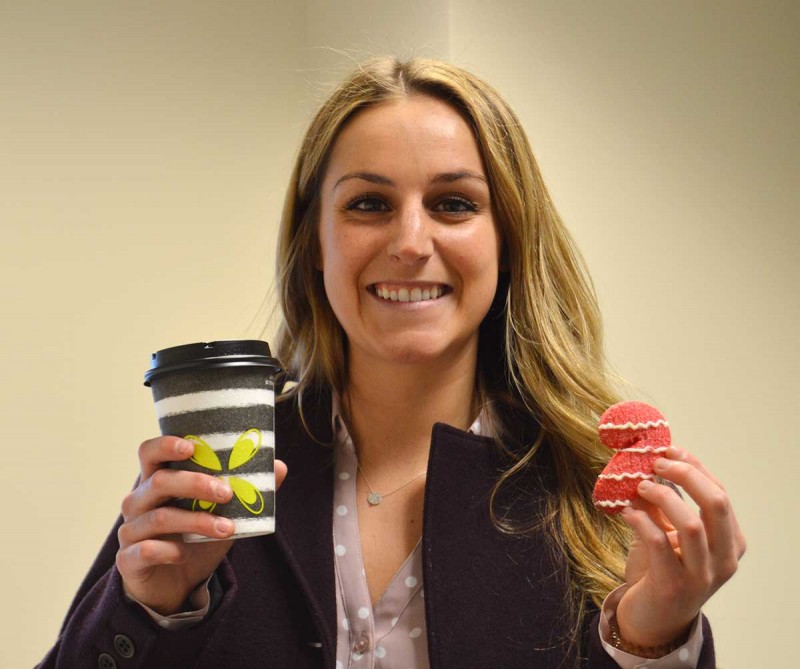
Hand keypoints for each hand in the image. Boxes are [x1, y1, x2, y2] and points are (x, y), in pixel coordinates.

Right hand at [115, 435, 287, 614]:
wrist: (174, 586)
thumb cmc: (196, 539)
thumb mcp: (224, 514)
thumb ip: (247, 490)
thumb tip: (279, 467)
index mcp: (157, 482)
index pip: (150, 453)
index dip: (166, 444)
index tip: (192, 446)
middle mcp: (139, 501)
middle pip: (159, 481)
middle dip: (195, 483)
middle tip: (227, 492)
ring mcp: (130, 530)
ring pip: (159, 517)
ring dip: (196, 521)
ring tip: (227, 529)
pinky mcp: (129, 560)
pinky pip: (146, 550)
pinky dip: (170, 550)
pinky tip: (185, 554)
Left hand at [615, 445, 745, 648]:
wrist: (653, 618)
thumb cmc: (662, 569)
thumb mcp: (668, 531)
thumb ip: (664, 503)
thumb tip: (646, 464)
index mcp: (730, 541)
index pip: (720, 492)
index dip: (694, 466)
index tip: (668, 449)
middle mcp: (724, 559)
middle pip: (716, 503)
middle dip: (686, 475)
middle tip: (656, 463)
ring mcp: (702, 575)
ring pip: (693, 524)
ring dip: (664, 497)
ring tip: (640, 487)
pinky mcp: (674, 586)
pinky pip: (659, 543)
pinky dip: (641, 520)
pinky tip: (626, 512)